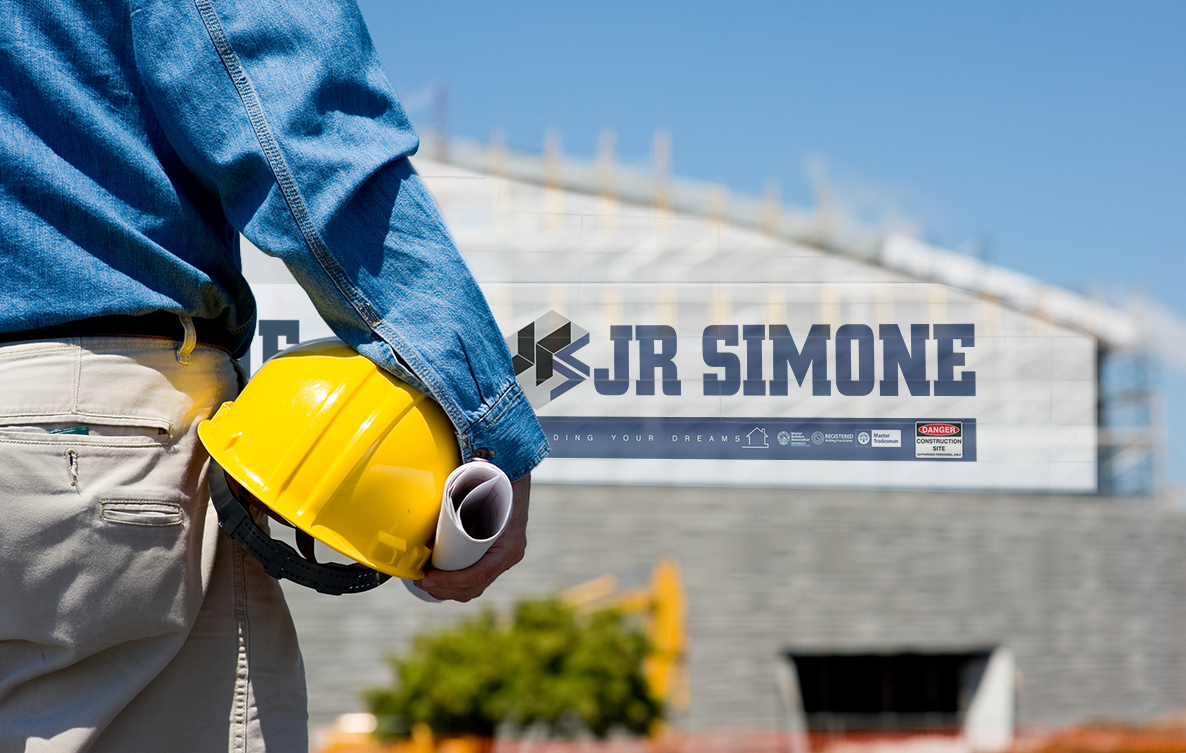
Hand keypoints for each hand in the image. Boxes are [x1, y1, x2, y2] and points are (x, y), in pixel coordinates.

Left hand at [414, 473, 530, 601]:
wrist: (512, 476)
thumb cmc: (493, 483)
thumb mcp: (477, 492)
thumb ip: (458, 498)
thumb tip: (428, 505)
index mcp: (508, 545)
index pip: (478, 574)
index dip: (451, 581)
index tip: (428, 577)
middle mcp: (510, 556)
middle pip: (475, 587)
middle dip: (444, 589)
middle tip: (420, 581)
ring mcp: (505, 558)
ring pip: (475, 587)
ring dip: (449, 590)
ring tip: (426, 581)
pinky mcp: (497, 557)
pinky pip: (477, 579)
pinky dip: (457, 584)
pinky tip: (440, 580)